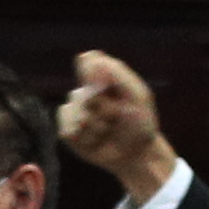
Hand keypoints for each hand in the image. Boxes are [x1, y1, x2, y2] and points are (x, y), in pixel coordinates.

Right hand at [58, 48, 181, 208]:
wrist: (137, 154)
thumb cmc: (140, 123)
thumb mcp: (138, 96)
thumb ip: (118, 74)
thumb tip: (88, 54)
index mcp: (103, 78)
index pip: (89, 61)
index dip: (91, 70)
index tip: (102, 84)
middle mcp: (86, 91)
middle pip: (83, 92)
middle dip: (103, 108)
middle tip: (117, 116)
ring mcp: (76, 111)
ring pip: (75, 111)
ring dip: (96, 125)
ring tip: (108, 130)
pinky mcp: (68, 131)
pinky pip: (67, 128)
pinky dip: (85, 137)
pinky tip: (96, 141)